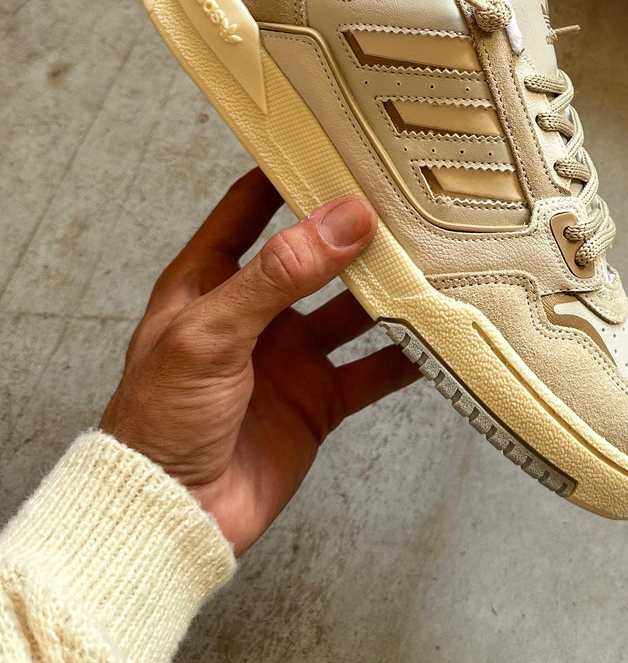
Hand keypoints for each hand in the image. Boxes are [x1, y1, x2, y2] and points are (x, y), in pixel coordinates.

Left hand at [100, 169, 417, 553]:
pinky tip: (436, 337)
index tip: (333, 143)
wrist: (169, 519)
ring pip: (352, 309)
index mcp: (208, 282)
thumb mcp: (210, 333)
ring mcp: (288, 357)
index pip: (250, 208)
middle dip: (356, 231)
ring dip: (389, 289)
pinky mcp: (317, 401)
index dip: (287, 174)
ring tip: (432, 261)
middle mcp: (253, 312)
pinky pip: (372, 369)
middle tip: (404, 201)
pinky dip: (406, 355)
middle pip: (315, 255)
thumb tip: (341, 221)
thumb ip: (278, 275)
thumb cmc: (156, 424)